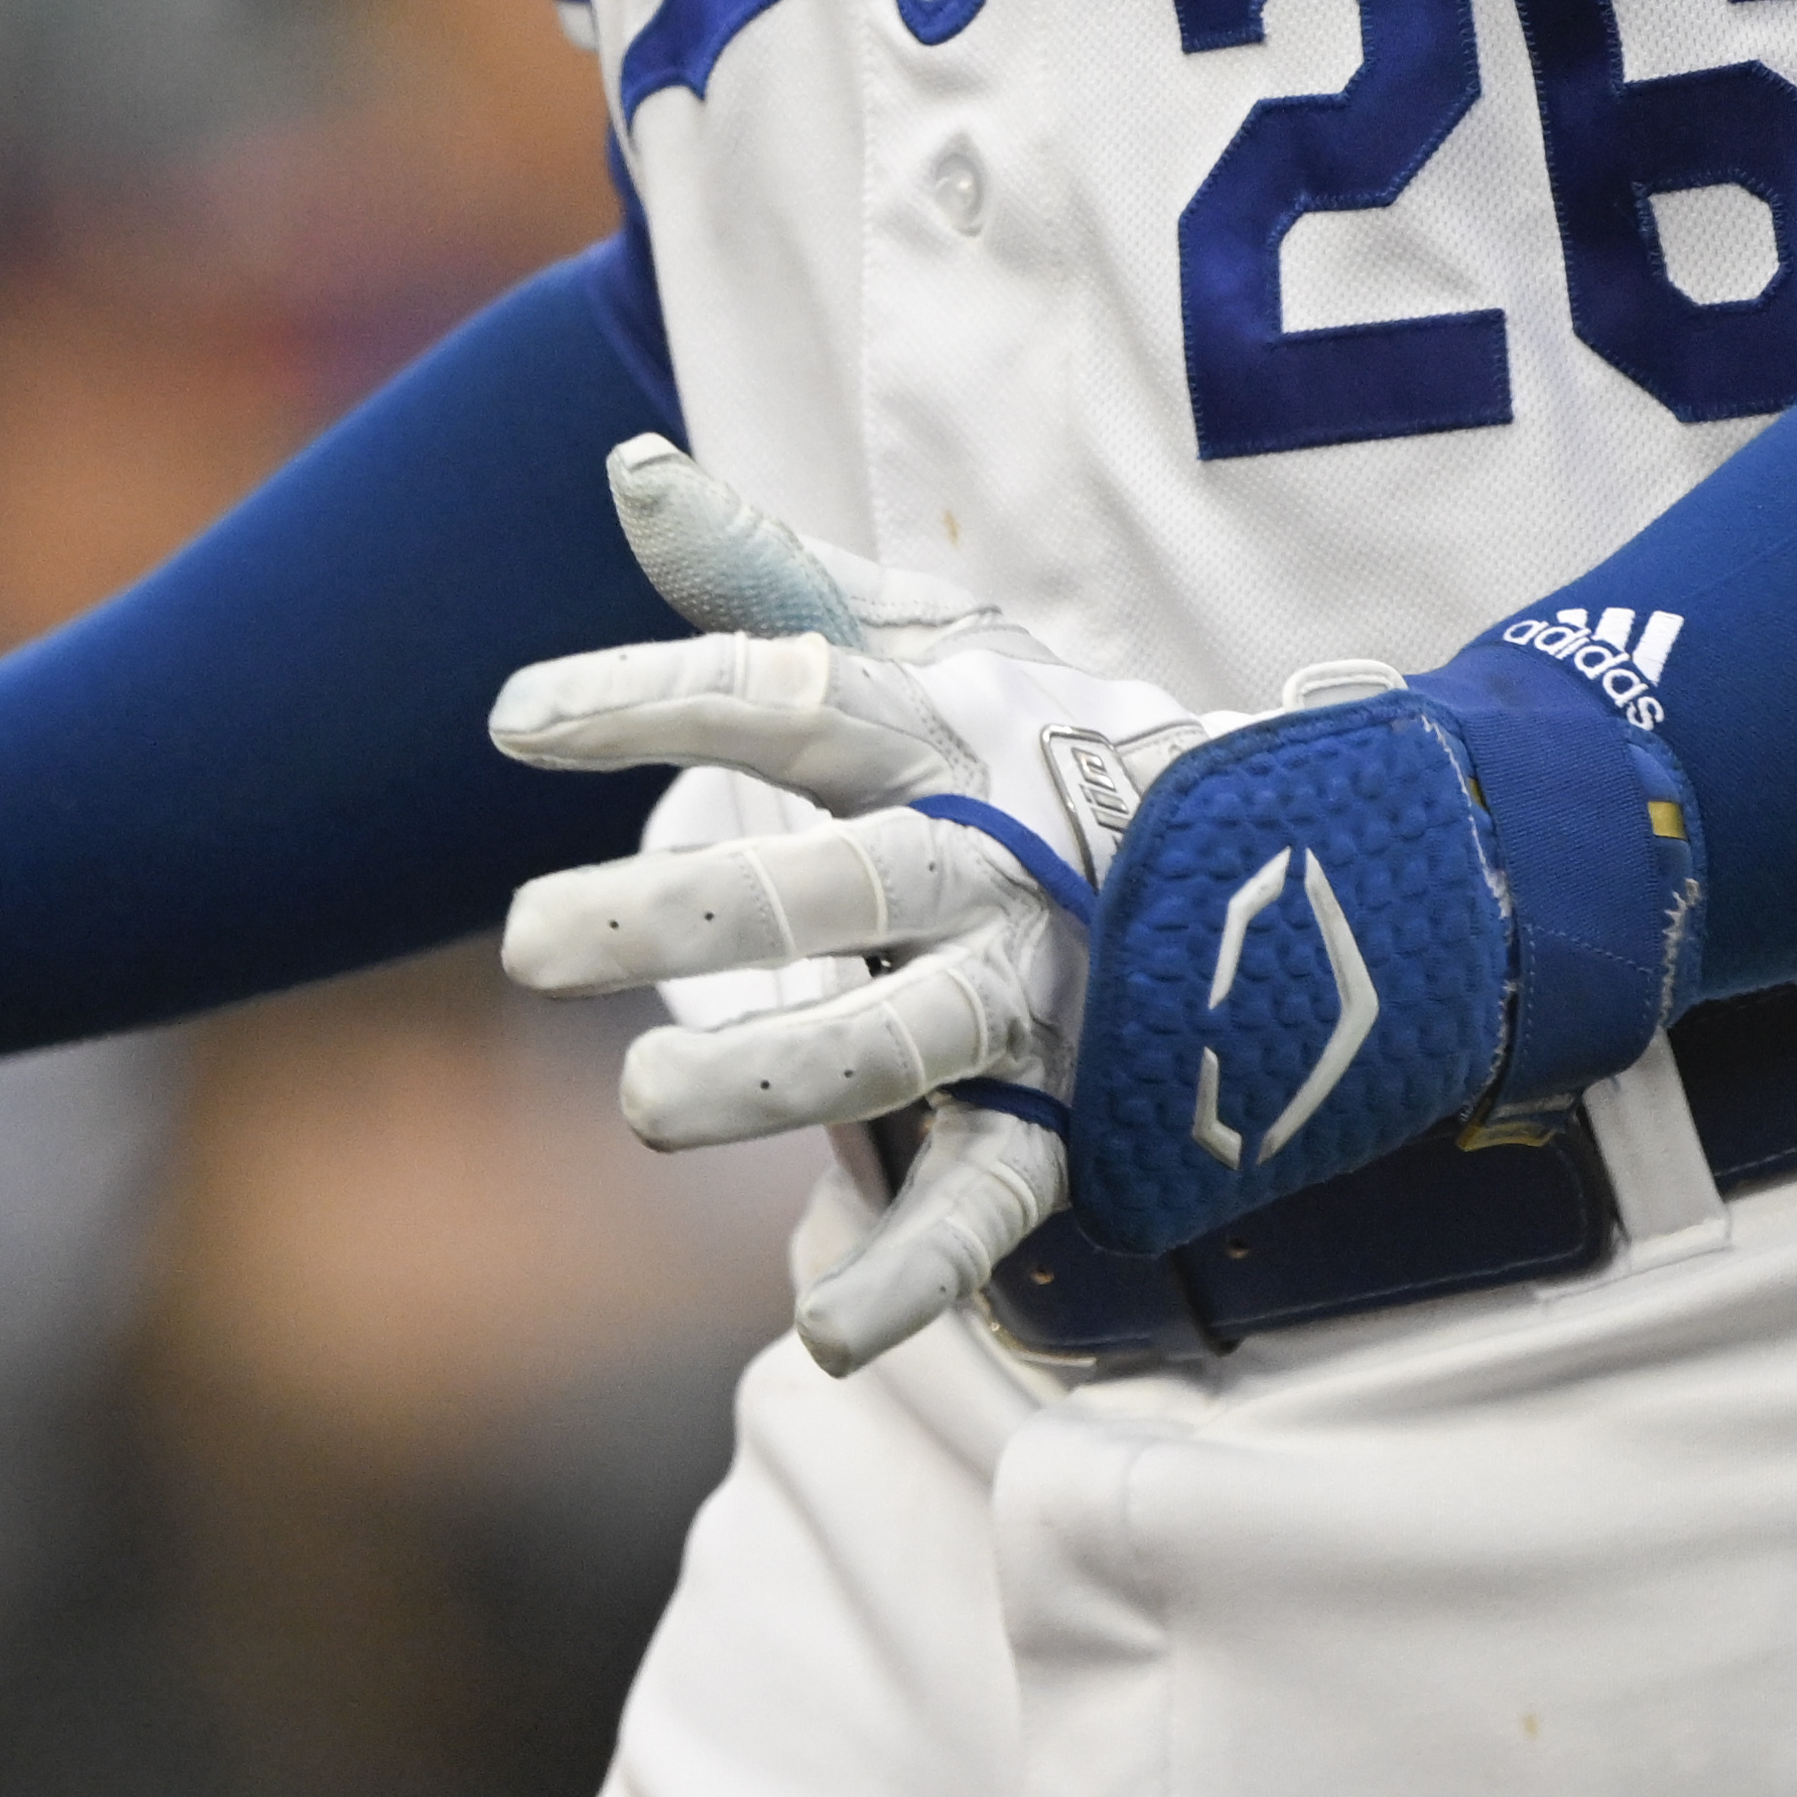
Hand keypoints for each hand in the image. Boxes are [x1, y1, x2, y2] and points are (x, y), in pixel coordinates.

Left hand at [487, 440, 1217, 1370]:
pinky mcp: (1068, 1114)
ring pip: (910, 1038)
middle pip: (838, 878)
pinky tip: (828, 1330)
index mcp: (941, 736)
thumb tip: (630, 467)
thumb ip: (770, 577)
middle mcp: (985, 859)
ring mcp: (1033, 990)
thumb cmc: (1038, 746)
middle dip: (690, 912)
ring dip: (782, 1077)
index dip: (655, 698)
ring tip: (643, 1107)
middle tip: (525, 943)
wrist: (1286, 865)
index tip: (510, 721)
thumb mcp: (925, 644)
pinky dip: (922, 1269)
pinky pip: (996, 1198)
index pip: (792, 697)